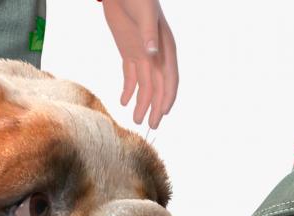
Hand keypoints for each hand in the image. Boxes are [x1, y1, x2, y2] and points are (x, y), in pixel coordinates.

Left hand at [100, 0, 177, 128]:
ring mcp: (143, 55)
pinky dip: (128, 90)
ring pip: (145, 85)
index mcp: (165, 47)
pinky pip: (131, 76)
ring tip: (136, 120)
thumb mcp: (144, 13)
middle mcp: (157, 55)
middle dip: (155, 106)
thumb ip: (149, 33)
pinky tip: (124, 102)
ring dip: (142, 103)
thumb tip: (153, 53)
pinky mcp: (129, 53)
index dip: (167, 96)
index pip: (169, 77)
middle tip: (150, 126)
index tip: (163, 112)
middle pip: (158, 86)